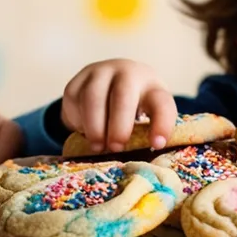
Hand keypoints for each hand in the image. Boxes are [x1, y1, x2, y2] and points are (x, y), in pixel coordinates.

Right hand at [61, 59, 175, 152]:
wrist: (113, 80)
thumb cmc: (135, 108)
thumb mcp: (148, 116)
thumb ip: (145, 135)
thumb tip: (139, 164)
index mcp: (153, 87)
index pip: (162, 103)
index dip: (162, 124)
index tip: (157, 144)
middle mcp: (127, 74)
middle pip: (123, 95)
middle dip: (119, 125)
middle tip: (116, 148)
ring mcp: (100, 73)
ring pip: (93, 96)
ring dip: (94, 126)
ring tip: (98, 147)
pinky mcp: (77, 80)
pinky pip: (74, 99)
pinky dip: (78, 120)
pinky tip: (85, 131)